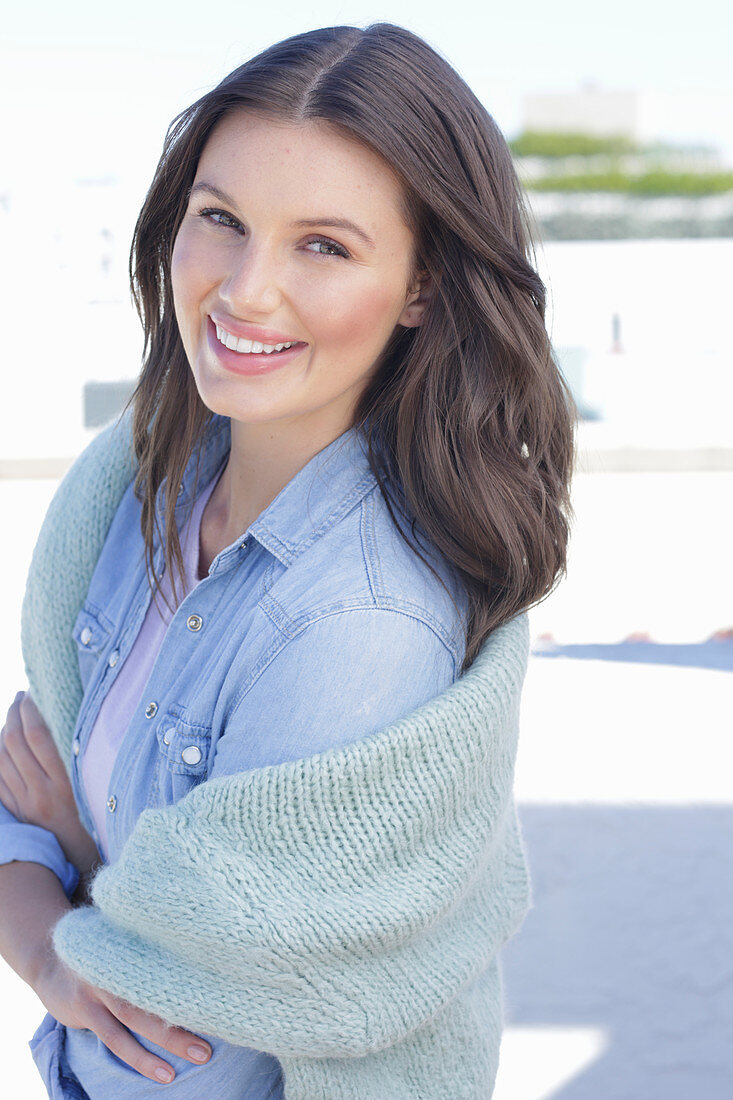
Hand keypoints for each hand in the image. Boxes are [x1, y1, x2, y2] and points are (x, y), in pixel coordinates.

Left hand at [0, 691, 100, 872]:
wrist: (78, 862)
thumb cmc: (96, 828)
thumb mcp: (94, 794)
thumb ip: (81, 767)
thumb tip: (70, 733)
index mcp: (62, 786)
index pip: (38, 738)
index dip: (31, 712)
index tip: (32, 695)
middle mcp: (38, 793)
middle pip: (15, 744)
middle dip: (13, 715)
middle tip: (19, 697)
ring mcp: (23, 803)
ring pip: (2, 758)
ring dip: (2, 731)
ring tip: (10, 714)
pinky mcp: (15, 811)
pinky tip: (2, 744)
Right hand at [36, 951, 211, 1082]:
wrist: (48, 959)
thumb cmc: (105, 955)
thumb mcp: (131, 941)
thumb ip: (159, 948)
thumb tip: (206, 961)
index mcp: (139, 943)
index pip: (177, 956)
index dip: (203, 973)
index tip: (232, 989)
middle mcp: (122, 960)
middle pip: (163, 987)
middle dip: (193, 1010)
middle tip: (227, 1025)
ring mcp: (102, 983)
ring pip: (140, 1017)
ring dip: (170, 1039)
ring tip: (200, 1057)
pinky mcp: (86, 1007)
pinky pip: (115, 1037)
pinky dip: (138, 1055)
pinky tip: (160, 1071)